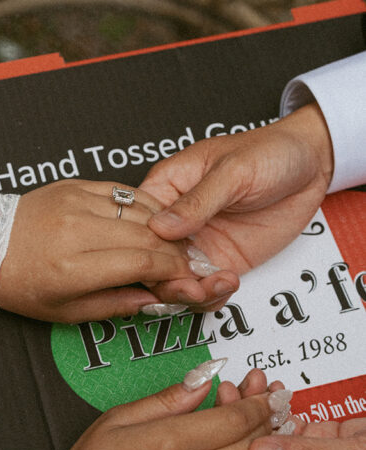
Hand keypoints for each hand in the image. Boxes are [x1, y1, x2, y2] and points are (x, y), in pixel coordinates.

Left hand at [0, 179, 197, 322]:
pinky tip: (155, 219)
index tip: (186, 278)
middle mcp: (76, 230)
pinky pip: (123, 191)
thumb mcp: (64, 312)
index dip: (173, 271)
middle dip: (176, 251)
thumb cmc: (19, 284)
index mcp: (72, 268)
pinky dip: (145, 206)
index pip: (142, 263)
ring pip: (140, 210)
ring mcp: (76, 203)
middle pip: (147, 235)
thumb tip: (155, 299)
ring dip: (166, 227)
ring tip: (177, 244)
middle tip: (189, 262)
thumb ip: (115, 305)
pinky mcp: (74, 186)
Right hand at [140, 103, 333, 309]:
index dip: (144, 249)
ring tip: (219, 284)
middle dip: (167, 280)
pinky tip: (228, 285)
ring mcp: (199, 242)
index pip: (137, 224)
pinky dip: (211, 297)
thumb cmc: (269, 151)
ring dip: (191, 293)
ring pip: (175, 280)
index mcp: (167, 186)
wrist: (312, 164)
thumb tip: (161, 226)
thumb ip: (198, 200)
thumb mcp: (233, 171)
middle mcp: (177, 218)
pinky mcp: (222, 259)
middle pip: (151, 259)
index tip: (164, 262)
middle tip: (191, 286)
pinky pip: (204, 288)